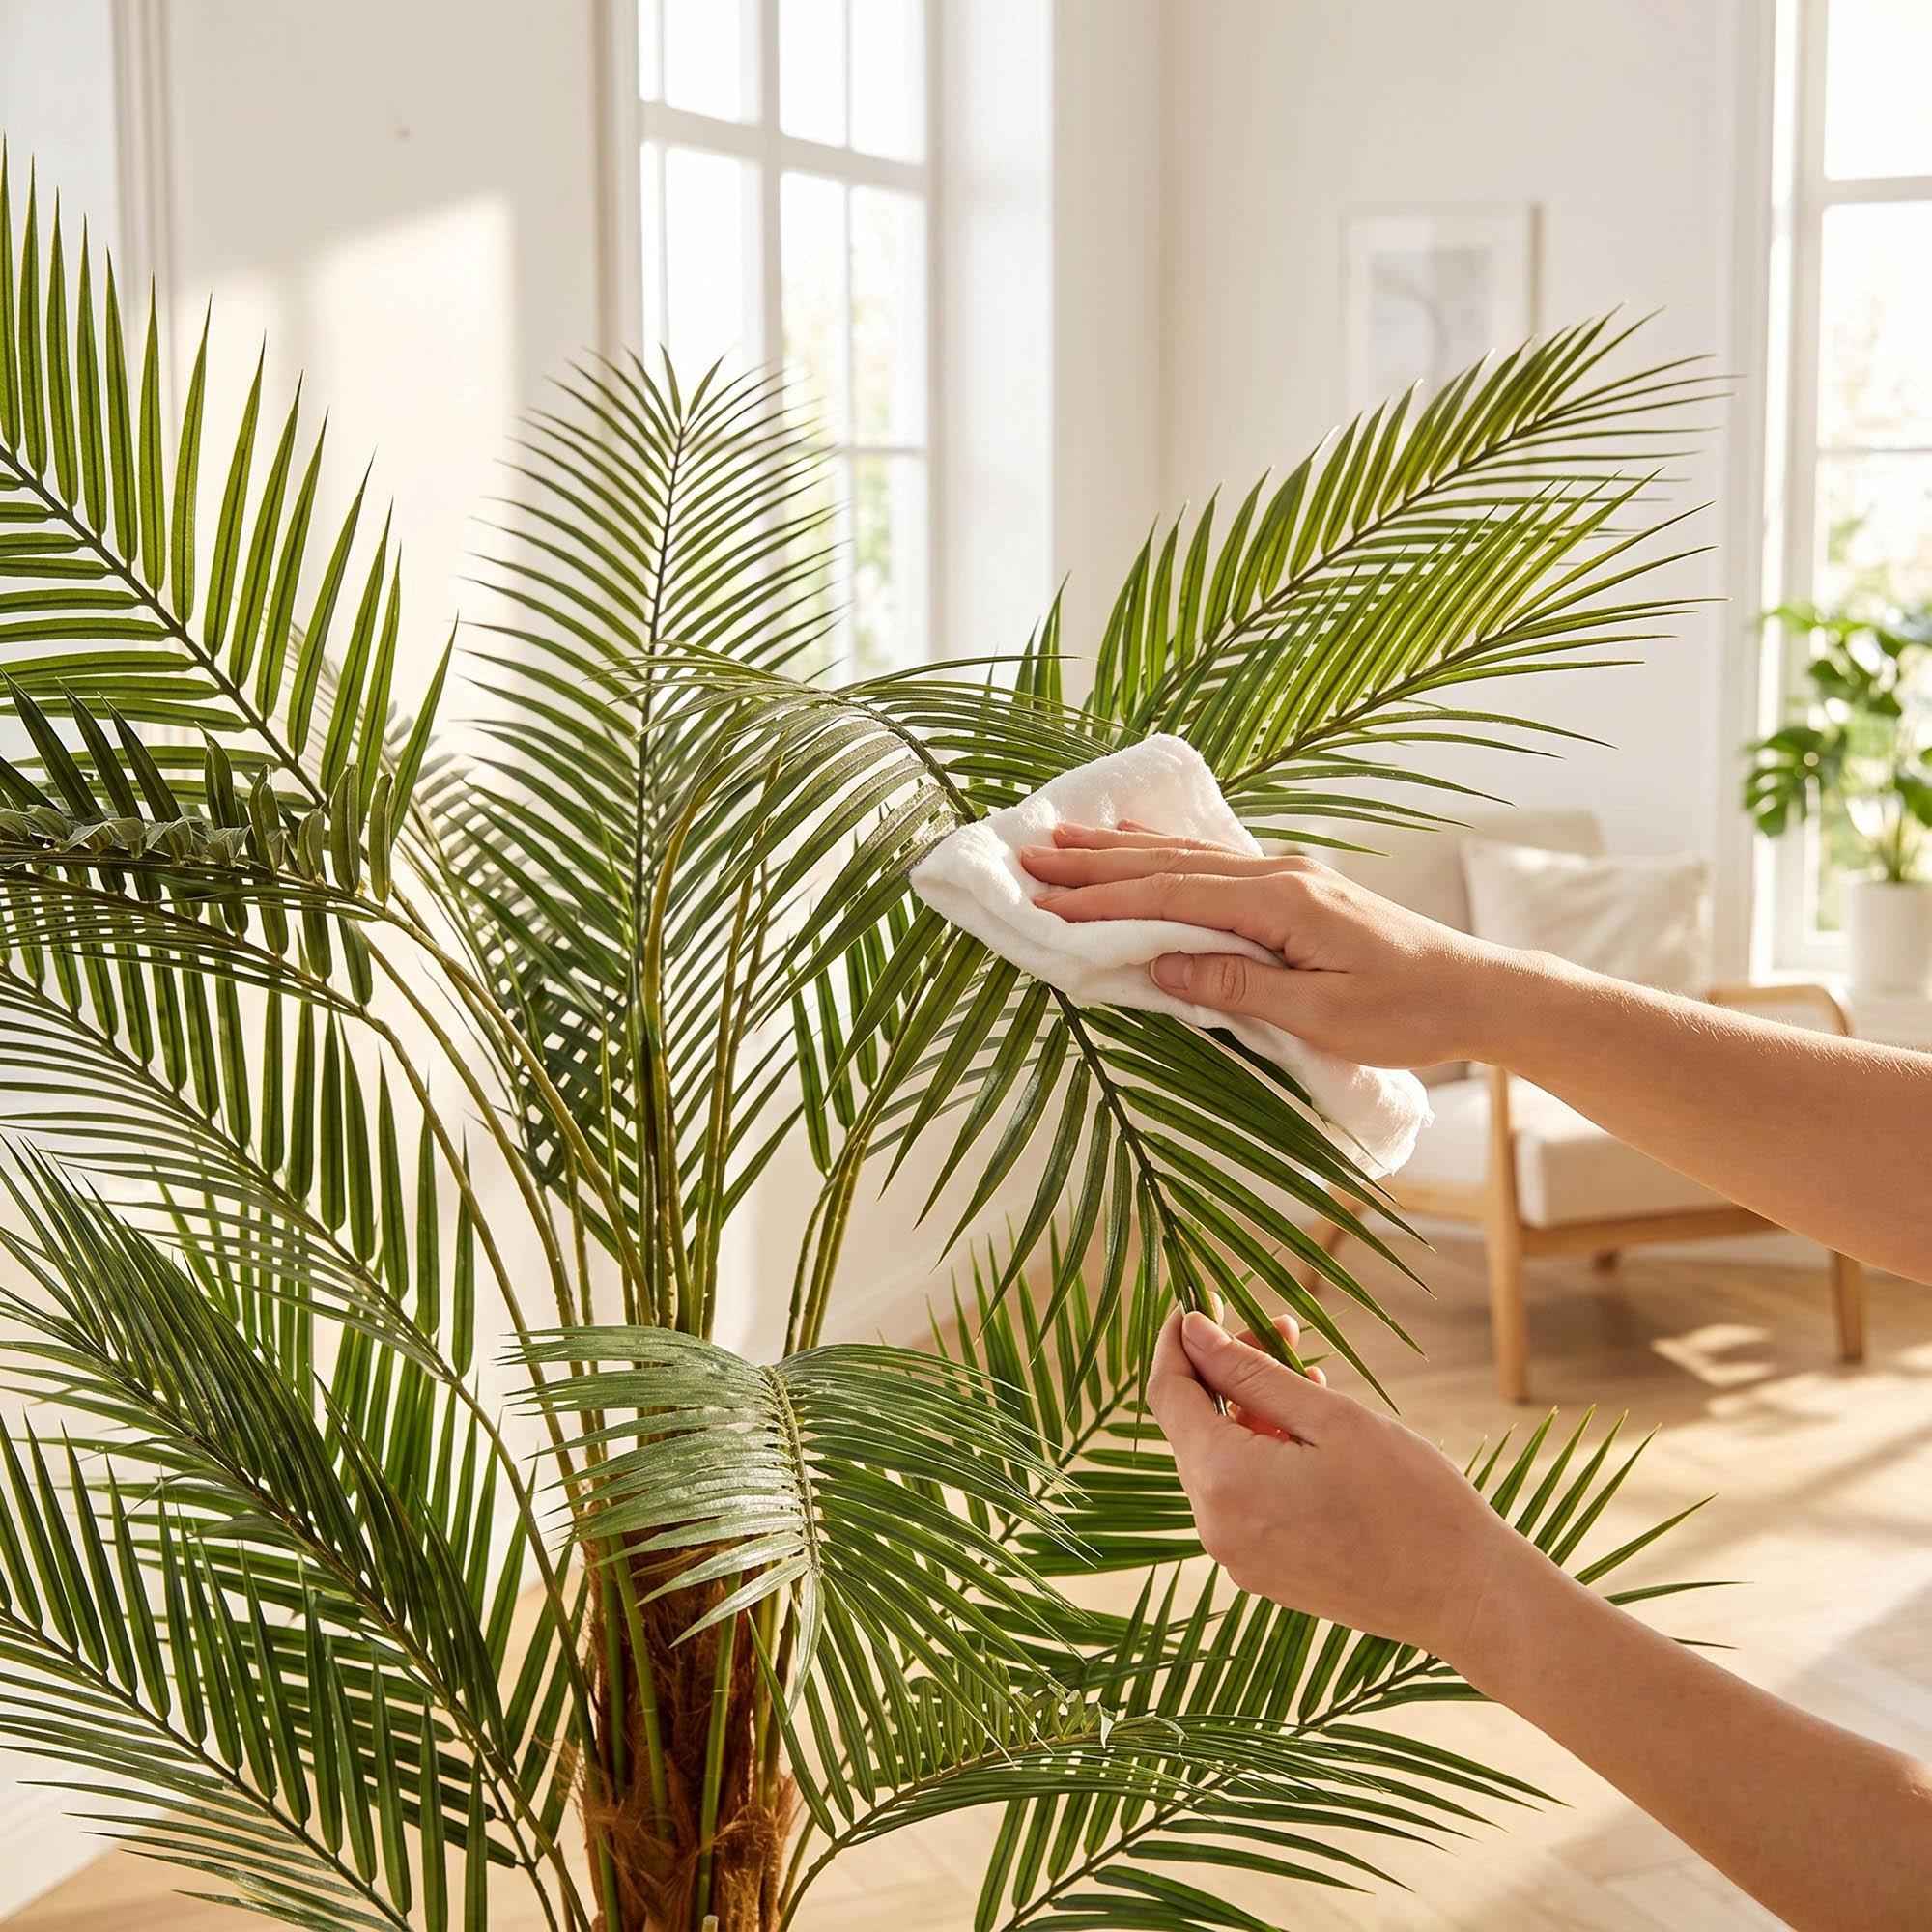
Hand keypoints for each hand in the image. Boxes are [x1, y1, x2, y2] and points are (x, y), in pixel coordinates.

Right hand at [1019, 822, 1533, 1067]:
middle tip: (1027, 857)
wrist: (1479, 990)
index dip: (1102, 901)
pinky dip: (1163, 852)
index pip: (1171, 898)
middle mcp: (1280, 874)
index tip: (1042, 900)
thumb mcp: (1323, 1015)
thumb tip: (1164, 966)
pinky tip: (1139, 844)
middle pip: (1168, 865)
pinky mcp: (1297, 887)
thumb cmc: (1408, 1013)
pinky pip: (1211, 862)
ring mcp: (1289, 875)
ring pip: (1186, 857)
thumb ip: (1239, 985)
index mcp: (1282, 903)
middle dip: (1093, 863)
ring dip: (1119, 851)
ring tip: (1060, 839)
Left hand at [1145, 1308, 1534, 1661]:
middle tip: (1283, 1329)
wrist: (1466, 1598)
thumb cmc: (1411, 1501)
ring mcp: (1238, 1557)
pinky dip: (1263, 1455)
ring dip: (1251, 1412)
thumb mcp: (1330, 1417)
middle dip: (1228, 1370)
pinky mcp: (1263, 1572)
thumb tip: (1191, 1331)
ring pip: (1220, 1460)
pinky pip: (1242, 1497)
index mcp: (1225, 1483)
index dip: (1177, 1341)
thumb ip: (1250, 1372)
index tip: (1200, 1302)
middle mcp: (1216, 1527)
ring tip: (1312, 1380)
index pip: (1167, 1394)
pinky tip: (1312, 1435)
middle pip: (1193, 1426)